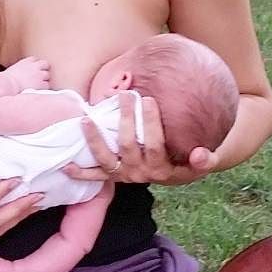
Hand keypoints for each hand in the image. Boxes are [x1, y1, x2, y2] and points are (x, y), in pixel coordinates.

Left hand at [64, 95, 218, 187]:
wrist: (176, 175)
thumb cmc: (187, 161)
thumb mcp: (200, 162)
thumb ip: (204, 159)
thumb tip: (201, 154)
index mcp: (162, 168)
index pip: (155, 144)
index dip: (151, 123)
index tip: (149, 99)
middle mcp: (140, 173)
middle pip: (128, 145)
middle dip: (126, 118)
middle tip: (126, 94)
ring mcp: (124, 175)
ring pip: (106, 158)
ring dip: (94, 140)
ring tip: (86, 120)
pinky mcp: (113, 177)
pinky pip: (96, 176)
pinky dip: (81, 173)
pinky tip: (67, 165)